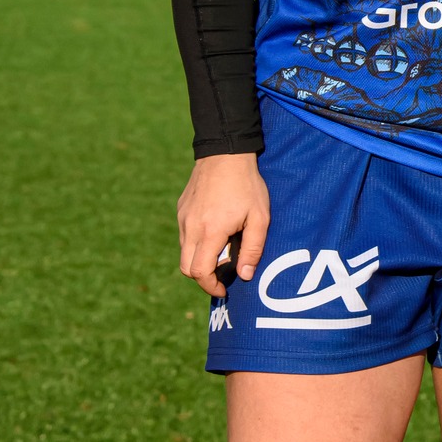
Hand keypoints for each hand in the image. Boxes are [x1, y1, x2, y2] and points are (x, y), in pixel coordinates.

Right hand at [177, 154, 269, 298]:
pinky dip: (196, 243)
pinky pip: (184, 235)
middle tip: (222, 277)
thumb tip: (244, 276)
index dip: (210, 286)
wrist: (225, 152)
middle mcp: (191, 227)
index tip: (224, 289)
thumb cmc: (247, 185)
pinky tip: (215, 232)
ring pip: (184, 252)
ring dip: (199, 260)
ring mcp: (183, 218)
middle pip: (186, 267)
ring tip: (222, 252)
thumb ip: (252, 249)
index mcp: (210, 231)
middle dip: (203, 278)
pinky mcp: (181, 209)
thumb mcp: (259, 217)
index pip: (199, 272)